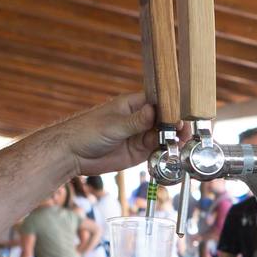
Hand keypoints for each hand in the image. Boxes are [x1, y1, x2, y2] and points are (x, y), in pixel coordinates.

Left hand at [48, 94, 171, 176]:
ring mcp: (140, 136)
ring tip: (180, 144)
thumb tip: (154, 111)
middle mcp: (140, 119)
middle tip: (184, 132)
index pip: (159, 102)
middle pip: (165, 120)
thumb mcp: (113, 125)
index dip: (172, 107)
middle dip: (175, 126)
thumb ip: (136, 121)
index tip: (181, 115)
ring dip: (172, 140)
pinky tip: (171, 154)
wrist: (72, 154)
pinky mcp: (138, 152)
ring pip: (163, 136)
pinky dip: (165, 152)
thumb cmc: (86, 131)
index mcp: (133, 105)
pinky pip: (156, 151)